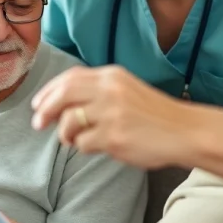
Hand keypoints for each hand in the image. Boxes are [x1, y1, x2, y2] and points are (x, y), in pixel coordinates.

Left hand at [30, 65, 196, 168]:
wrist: (184, 131)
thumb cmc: (154, 115)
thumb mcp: (126, 90)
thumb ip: (97, 91)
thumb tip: (60, 103)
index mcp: (112, 76)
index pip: (70, 77)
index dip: (49, 91)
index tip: (38, 104)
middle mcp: (110, 90)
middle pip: (62, 95)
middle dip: (45, 109)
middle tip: (38, 123)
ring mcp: (111, 113)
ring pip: (69, 122)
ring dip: (65, 134)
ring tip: (73, 140)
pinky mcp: (114, 136)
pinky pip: (83, 143)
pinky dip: (84, 147)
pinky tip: (96, 147)